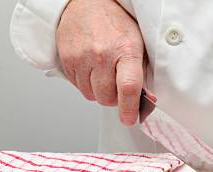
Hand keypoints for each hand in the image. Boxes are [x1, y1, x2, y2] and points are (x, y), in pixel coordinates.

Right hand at [57, 0, 144, 124]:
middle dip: (114, 99)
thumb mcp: (138, 44)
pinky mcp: (67, 59)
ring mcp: (82, 57)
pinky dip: (86, 84)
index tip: (129, 119)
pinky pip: (77, 86)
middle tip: (118, 87)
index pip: (128, 88)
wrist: (87, 2)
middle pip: (106, 97)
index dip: (129, 108)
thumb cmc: (115, 23)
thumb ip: (141, 73)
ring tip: (104, 74)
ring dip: (99, 91)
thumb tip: (145, 101)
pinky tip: (92, 69)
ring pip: (91, 95)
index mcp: (125, 50)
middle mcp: (102, 55)